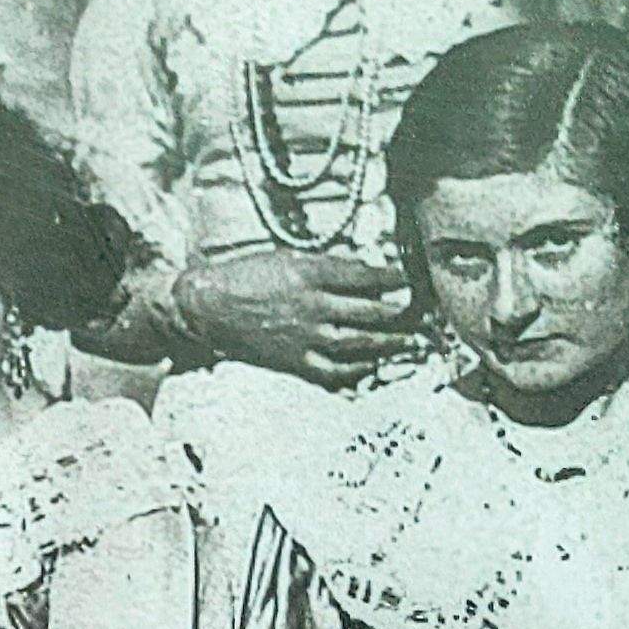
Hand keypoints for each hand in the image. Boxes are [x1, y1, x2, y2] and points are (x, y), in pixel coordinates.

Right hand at [173, 248, 414, 386]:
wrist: (207, 307)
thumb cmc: (244, 276)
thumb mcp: (286, 257)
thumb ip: (323, 265)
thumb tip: (359, 271)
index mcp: (311, 274)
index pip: (365, 275)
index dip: (393, 277)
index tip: (408, 278)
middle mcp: (313, 306)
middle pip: (371, 311)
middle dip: (401, 313)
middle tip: (421, 315)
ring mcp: (305, 337)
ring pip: (360, 342)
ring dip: (389, 343)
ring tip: (409, 343)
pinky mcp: (293, 361)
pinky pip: (333, 371)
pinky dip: (356, 370)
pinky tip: (370, 366)